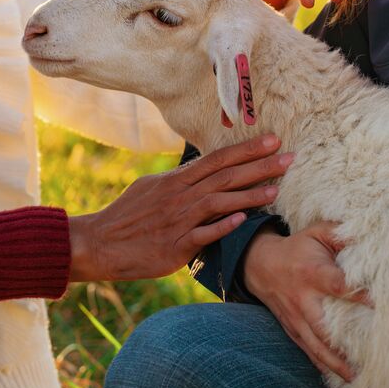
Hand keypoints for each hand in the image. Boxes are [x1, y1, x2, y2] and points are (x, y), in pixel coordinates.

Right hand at [69, 134, 292, 281]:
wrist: (100, 243)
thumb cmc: (128, 216)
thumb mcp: (151, 188)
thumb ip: (179, 180)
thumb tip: (200, 169)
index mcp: (175, 181)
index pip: (217, 159)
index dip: (246, 150)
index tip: (272, 141)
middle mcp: (180, 196)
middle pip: (225, 176)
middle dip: (259, 166)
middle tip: (288, 157)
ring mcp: (179, 220)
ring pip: (219, 202)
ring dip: (249, 195)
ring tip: (277, 190)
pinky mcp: (176, 246)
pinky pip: (204, 234)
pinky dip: (223, 226)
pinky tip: (243, 221)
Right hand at [242, 220, 367, 382]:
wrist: (261, 264)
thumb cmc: (298, 247)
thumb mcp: (316, 233)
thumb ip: (341, 234)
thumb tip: (366, 235)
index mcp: (313, 272)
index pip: (337, 285)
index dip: (358, 293)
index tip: (379, 303)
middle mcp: (304, 299)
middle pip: (324, 325)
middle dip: (344, 342)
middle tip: (370, 353)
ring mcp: (297, 317)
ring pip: (315, 344)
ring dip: (334, 361)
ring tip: (354, 375)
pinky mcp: (293, 328)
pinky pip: (307, 350)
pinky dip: (321, 365)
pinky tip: (338, 376)